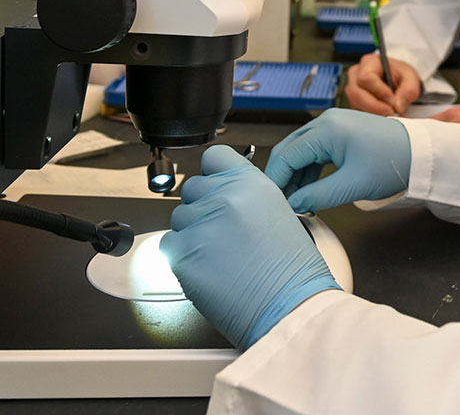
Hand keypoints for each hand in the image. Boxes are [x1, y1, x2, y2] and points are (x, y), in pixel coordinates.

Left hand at [161, 146, 338, 349]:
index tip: (215, 184)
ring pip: (179, 218)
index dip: (213, 173)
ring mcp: (200, 224)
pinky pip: (168, 245)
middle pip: (192, 188)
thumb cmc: (290, 267)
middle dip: (202, 206)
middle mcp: (223, 197)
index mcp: (250, 182)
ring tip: (218, 253)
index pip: (214, 156)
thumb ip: (247, 193)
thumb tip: (224, 190)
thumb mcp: (278, 210)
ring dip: (191, 232)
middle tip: (221, 230)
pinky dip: (182, 256)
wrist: (287, 304)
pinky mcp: (181, 254)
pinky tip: (207, 267)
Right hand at [266, 108, 411, 212]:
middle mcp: (327, 121)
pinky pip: (316, 149)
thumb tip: (293, 205)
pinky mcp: (341, 131)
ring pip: (301, 150)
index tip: (271, 202)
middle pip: (290, 149)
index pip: (286, 155)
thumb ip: (316, 196)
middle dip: (282, 176)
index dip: (276, 181)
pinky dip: (309, 168)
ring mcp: (334, 124)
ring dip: (296, 174)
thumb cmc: (392, 162)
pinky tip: (310, 188)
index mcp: (326, 129)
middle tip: (279, 203)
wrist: (420, 152)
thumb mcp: (352, 185)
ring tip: (295, 200)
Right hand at [346, 53, 420, 115]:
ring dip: (373, 113)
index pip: (365, 78)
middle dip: (374, 106)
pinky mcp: (354, 103)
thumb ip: (408, 90)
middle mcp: (355, 75)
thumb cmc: (401, 76)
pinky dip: (370, 117)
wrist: (398, 81)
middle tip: (391, 113)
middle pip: (356, 93)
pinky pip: (358, 112)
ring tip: (389, 115)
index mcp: (369, 62)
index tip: (392, 100)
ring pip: (355, 104)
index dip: (378, 91)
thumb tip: (398, 107)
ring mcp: (352, 90)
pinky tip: (383, 117)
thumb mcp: (411, 79)